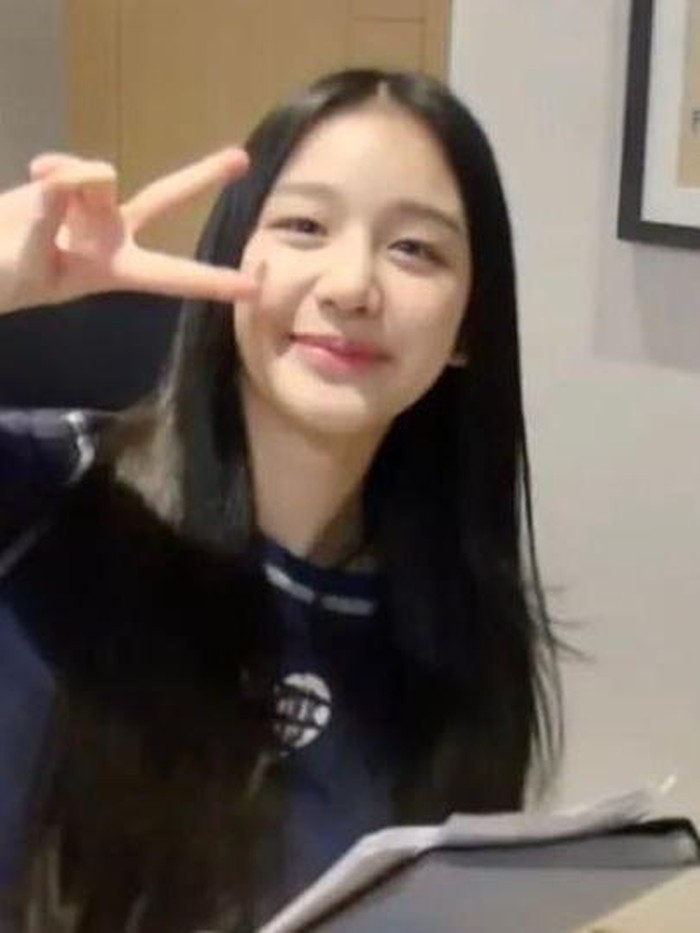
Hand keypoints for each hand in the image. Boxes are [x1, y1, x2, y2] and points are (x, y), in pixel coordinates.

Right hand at [0, 148, 256, 314]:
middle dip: (201, 177)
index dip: (213, 283)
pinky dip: (51, 169)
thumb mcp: (30, 262)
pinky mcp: (69, 183)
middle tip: (242, 159)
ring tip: (41, 188)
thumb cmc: (8, 277)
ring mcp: (94, 207)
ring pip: (102, 175)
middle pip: (165, 199)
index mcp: (115, 270)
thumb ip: (50, 219)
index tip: (255, 288)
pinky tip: (33, 177)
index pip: (173, 277)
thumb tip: (73, 178)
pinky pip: (68, 166)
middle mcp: (114, 235)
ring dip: (74, 180)